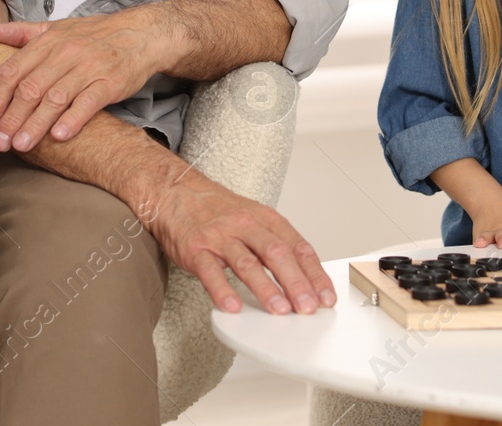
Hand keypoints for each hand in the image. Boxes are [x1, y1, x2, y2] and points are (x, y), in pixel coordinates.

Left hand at [0, 9, 173, 150]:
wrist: (140, 34)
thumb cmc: (94, 35)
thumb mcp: (56, 28)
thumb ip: (21, 33)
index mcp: (48, 42)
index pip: (13, 70)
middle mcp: (65, 53)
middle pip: (30, 88)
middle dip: (11, 118)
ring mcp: (88, 68)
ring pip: (55, 98)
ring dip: (35, 124)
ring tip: (21, 145)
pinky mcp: (110, 82)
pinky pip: (88, 103)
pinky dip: (72, 120)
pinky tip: (59, 136)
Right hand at [145, 169, 335, 315]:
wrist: (175, 192)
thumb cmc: (217, 210)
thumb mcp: (254, 218)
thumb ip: (276, 245)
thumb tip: (305, 279)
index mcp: (265, 218)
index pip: (297, 246)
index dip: (314, 273)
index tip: (326, 296)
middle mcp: (245, 225)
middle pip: (276, 253)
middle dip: (296, 282)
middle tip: (308, 307)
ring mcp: (220, 236)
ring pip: (246, 263)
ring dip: (266, 288)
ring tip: (279, 310)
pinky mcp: (195, 249)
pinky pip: (210, 271)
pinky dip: (222, 289)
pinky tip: (232, 306)